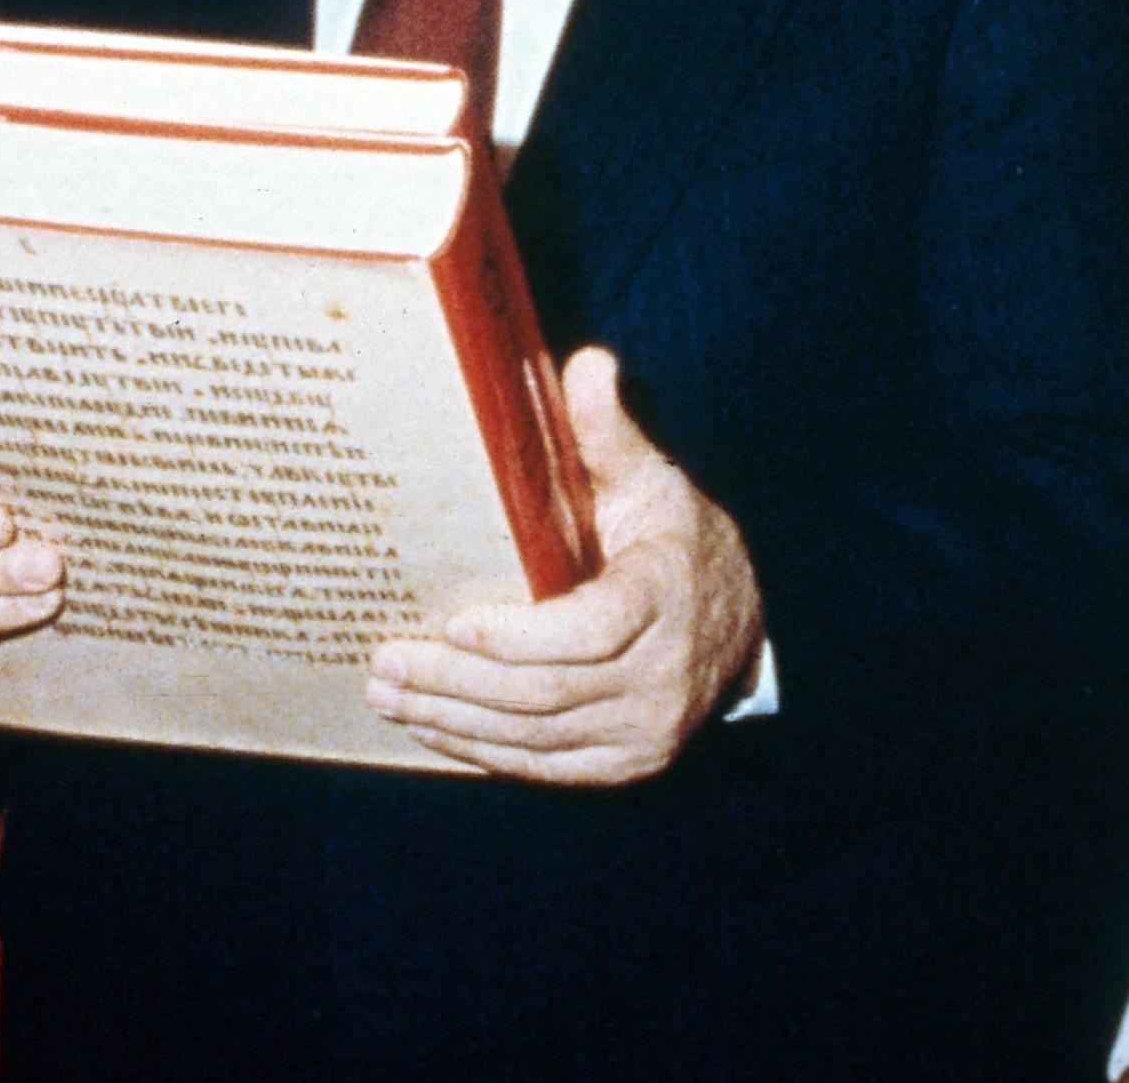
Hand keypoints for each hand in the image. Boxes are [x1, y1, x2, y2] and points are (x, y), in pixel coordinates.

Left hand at [365, 346, 762, 784]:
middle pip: (543, 692)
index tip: (455, 620)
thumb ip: (609, 432)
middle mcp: (661, 676)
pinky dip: (485, 752)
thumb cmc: (678, 539)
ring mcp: (646, 730)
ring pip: (535, 737)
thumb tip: (589, 361)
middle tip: (386, 660)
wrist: (742, 624)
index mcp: (663, 597)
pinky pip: (546, 766)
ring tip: (388, 695)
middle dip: (455, 681)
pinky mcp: (628, 764)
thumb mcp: (651, 480)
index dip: (518, 636)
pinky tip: (434, 729)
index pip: (589, 630)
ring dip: (453, 720)